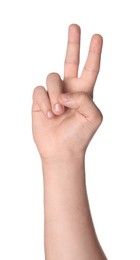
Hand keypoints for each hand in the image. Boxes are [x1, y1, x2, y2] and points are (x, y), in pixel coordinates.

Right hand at [32, 24, 102, 160]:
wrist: (62, 150)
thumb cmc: (80, 135)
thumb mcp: (93, 116)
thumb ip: (84, 98)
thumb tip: (64, 92)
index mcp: (85, 92)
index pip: (90, 68)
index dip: (94, 53)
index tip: (97, 37)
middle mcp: (69, 89)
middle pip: (70, 60)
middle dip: (73, 43)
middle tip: (75, 26)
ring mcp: (54, 94)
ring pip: (52, 78)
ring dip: (55, 95)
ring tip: (58, 112)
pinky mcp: (40, 100)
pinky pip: (39, 90)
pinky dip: (44, 102)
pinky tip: (49, 115)